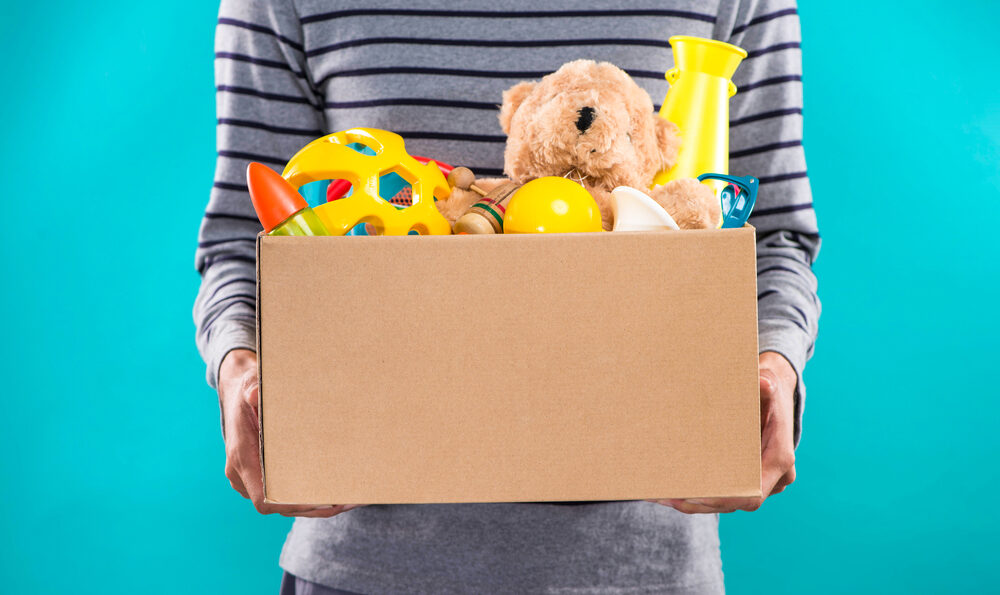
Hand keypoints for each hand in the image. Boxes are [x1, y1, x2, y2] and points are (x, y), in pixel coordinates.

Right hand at [218, 349, 362, 516]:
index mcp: (241, 456)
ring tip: (347, 500)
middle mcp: (241, 473)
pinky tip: (333, 494)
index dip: (291, 504)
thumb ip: (253, 391)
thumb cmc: (247, 388)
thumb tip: (254, 395)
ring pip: (282, 503)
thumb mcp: (250, 385)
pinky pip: (281, 494)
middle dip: (312, 507)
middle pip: (278, 505)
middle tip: (344, 502)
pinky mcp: (257, 476)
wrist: (235, 390)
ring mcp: (247, 478)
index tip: (320, 501)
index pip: (263, 497)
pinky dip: (306, 498)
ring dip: (313, 505)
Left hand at [647, 351, 797, 513]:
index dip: (724, 499)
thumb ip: (765, 384)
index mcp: (779, 459)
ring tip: (660, 495)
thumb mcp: (768, 383)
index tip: (695, 496)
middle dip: (699, 502)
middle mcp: (774, 477)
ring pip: (725, 503)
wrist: (778, 395)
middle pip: (734, 503)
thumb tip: (763, 382)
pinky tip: (669, 493)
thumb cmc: (769, 389)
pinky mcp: (747, 480)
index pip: (753, 494)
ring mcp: (762, 482)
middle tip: (667, 495)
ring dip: (693, 502)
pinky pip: (723, 495)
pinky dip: (697, 497)